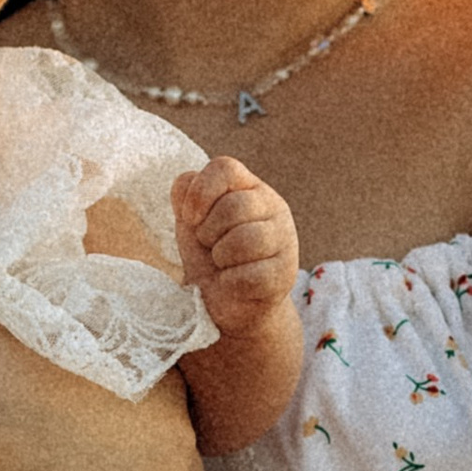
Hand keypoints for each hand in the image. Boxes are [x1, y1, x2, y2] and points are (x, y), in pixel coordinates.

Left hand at [171, 156, 300, 334]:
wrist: (227, 302)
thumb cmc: (210, 255)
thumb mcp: (191, 221)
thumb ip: (186, 194)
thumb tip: (187, 188)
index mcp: (249, 187)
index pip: (225, 167)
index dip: (200, 192)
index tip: (191, 218)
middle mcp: (273, 206)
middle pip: (233, 206)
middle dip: (208, 232)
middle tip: (211, 246)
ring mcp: (285, 239)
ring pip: (245, 239)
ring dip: (221, 257)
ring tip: (223, 264)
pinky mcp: (285, 274)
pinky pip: (250, 274)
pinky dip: (230, 282)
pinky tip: (232, 283)